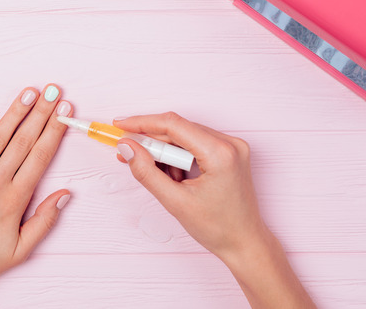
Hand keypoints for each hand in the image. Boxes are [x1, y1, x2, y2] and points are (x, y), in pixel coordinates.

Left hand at [0, 85, 72, 308]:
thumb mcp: (20, 250)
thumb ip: (44, 221)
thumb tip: (65, 194)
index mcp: (14, 200)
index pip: (40, 156)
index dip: (54, 130)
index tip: (64, 111)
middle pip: (22, 141)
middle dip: (40, 113)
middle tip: (53, 91)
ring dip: (14, 113)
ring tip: (29, 92)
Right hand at [114, 112, 262, 260]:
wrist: (245, 243)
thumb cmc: (219, 228)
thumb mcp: (175, 202)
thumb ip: (147, 172)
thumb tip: (127, 148)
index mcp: (220, 154)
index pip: (173, 125)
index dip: (142, 123)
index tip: (121, 126)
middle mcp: (230, 144)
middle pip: (178, 129)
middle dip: (152, 142)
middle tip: (128, 152)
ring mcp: (232, 147)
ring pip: (185, 136)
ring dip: (166, 152)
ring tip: (162, 178)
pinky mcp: (229, 152)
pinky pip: (195, 143)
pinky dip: (178, 156)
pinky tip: (175, 177)